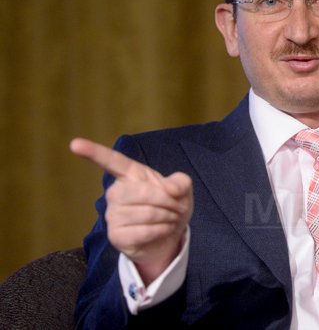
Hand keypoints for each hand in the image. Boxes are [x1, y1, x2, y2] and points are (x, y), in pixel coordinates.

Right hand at [70, 137, 192, 284]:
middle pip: (141, 192)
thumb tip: (170, 189)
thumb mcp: (181, 189)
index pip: (111, 161)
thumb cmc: (171, 206)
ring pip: (145, 213)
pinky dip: (161, 230)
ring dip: (167, 216)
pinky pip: (143, 231)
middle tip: (177, 207)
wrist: (169, 236)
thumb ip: (180, 182)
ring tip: (171, 218)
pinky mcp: (115, 236)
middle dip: (166, 200)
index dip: (94, 152)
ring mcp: (113, 215)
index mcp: (130, 174)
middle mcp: (116, 192)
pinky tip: (164, 229)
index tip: (75, 144)